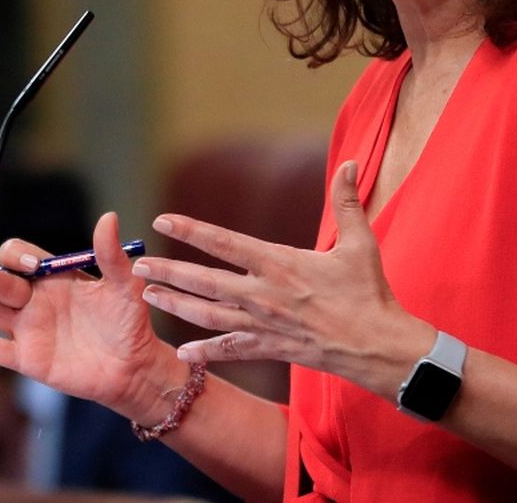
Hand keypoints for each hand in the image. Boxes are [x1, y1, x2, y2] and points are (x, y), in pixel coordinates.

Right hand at [0, 211, 175, 414]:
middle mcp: (35, 300)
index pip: (23, 259)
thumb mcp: (124, 286)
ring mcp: (27, 329)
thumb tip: (109, 217)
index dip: (20, 257)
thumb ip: (111, 255)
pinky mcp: (26, 358)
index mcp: (54, 278)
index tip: (31, 267)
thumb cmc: (130, 323)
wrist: (134, 368)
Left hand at [133, 161, 431, 395]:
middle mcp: (264, 295)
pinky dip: (206, 352)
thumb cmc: (369, 293)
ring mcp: (264, 325)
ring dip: (176, 305)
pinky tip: (183, 353)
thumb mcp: (360, 242)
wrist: (378, 347)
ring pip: (209, 315)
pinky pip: (231, 350)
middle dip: (169, 272)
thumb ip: (346, 201)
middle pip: (206, 282)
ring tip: (148, 296)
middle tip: (137, 265)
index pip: (226, 243)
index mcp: (281, 264)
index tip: (162, 221)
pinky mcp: (271, 349)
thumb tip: (351, 163)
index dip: (192, 230)